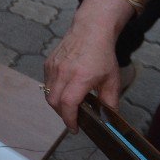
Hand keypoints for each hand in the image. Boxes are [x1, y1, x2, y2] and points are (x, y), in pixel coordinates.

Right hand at [44, 0, 123, 131]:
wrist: (90, 31)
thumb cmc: (103, 55)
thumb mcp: (112, 79)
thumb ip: (110, 101)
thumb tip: (110, 119)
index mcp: (80, 77)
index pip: (67, 104)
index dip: (69, 119)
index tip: (75, 128)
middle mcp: (63, 72)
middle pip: (53, 101)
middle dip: (62, 114)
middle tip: (73, 118)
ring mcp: (53, 67)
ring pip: (47, 93)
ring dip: (57, 103)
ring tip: (69, 105)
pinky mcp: (48, 63)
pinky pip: (46, 83)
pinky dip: (53, 91)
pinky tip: (65, 90)